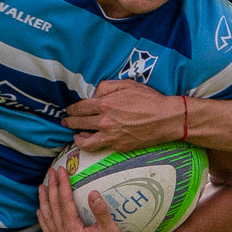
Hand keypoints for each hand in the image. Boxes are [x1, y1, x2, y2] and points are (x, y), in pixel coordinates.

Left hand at [36, 163, 141, 231]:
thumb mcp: (111, 230)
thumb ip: (102, 212)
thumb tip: (93, 193)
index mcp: (73, 231)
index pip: (64, 202)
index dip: (62, 185)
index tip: (62, 170)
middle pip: (53, 208)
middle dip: (52, 188)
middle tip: (51, 172)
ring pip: (47, 219)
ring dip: (44, 202)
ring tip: (42, 187)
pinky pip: (48, 231)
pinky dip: (43, 220)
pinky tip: (40, 211)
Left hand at [64, 80, 185, 152]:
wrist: (165, 119)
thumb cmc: (148, 99)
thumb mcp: (127, 85)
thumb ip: (106, 87)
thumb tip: (94, 95)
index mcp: (105, 104)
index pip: (80, 108)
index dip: (72, 110)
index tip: (69, 110)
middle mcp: (105, 122)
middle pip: (79, 124)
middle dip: (69, 122)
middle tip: (65, 121)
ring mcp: (111, 136)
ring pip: (85, 142)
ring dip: (77, 138)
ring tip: (76, 135)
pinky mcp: (119, 146)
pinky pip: (99, 147)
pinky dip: (91, 144)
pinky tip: (91, 141)